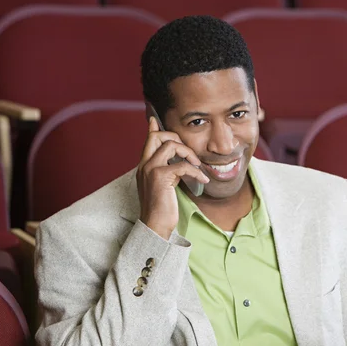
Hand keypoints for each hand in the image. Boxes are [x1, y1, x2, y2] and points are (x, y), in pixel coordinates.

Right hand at [137, 117, 208, 239]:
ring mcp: (151, 169)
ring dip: (188, 153)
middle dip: (177, 139)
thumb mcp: (163, 186)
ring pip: (170, 145)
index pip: (148, 140)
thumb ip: (167, 171)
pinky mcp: (161, 177)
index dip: (154, 128)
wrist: (155, 225)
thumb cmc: (161, 209)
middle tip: (190, 155)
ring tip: (197, 166)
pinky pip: (183, 165)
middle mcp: (145, 165)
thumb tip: (177, 163)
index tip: (155, 120)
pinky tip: (203, 181)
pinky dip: (196, 172)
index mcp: (144, 166)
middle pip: (158, 135)